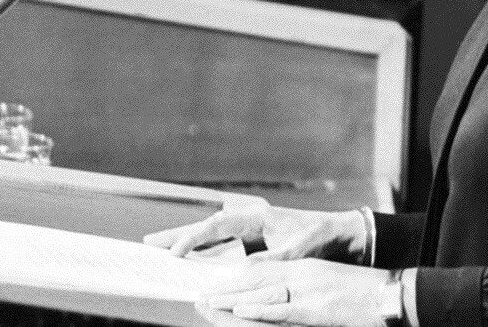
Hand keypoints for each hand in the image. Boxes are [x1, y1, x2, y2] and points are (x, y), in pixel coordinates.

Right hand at [144, 204, 364, 262]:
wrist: (339, 234)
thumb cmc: (320, 237)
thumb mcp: (298, 250)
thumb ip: (273, 259)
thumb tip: (245, 271)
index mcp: (257, 216)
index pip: (218, 226)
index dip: (195, 239)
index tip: (176, 253)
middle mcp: (248, 220)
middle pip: (207, 227)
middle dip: (178, 234)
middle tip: (147, 242)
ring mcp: (249, 231)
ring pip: (210, 237)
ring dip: (186, 243)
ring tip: (157, 249)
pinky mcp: (251, 243)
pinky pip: (221, 248)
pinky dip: (202, 253)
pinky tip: (187, 261)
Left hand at [202, 258, 390, 326]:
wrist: (389, 294)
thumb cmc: (362, 294)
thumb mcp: (326, 285)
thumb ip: (301, 290)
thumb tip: (279, 301)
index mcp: (303, 269)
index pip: (262, 272)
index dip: (236, 280)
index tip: (215, 287)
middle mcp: (301, 275)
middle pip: (255, 280)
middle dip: (226, 289)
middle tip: (201, 296)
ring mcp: (308, 290)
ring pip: (261, 292)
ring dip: (232, 299)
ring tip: (208, 303)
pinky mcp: (315, 307)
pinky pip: (281, 308)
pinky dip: (258, 308)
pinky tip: (239, 309)